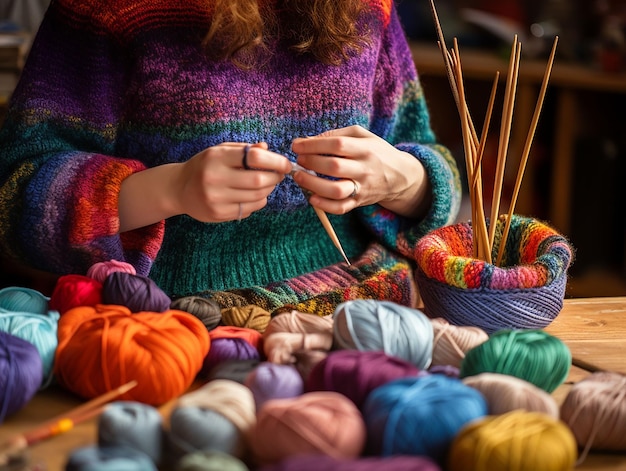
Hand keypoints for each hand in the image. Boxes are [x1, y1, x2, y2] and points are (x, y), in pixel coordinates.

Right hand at [119, 142, 291, 230]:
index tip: (286, 164)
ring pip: (258, 197)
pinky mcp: (219, 214)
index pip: (254, 157)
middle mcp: (215, 178)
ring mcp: (217, 199)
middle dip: (275, 177)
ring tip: (266, 183)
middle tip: (279, 174)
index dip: (276, 161)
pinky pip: (250, 209)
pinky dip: (258, 201)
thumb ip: (244, 149)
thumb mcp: (220, 151)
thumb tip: (267, 148)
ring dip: (269, 189)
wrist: (178, 189)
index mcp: (217, 158)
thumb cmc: (204, 166)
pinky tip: (253, 195)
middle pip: (259, 180)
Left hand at [290, 125, 430, 217]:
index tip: (297, 146)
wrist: (400, 176)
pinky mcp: (359, 202)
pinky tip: (311, 197)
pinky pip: (341, 208)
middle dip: (311, 163)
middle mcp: (365, 169)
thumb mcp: (362, 135)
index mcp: (365, 148)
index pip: (337, 145)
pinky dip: (324, 205)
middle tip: (298, 161)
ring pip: (336, 190)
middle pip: (334, 167)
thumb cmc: (375, 151)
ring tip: (299, 177)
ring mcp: (362, 188)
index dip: (314, 145)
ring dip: (313, 185)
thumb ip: (336, 134)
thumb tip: (308, 141)